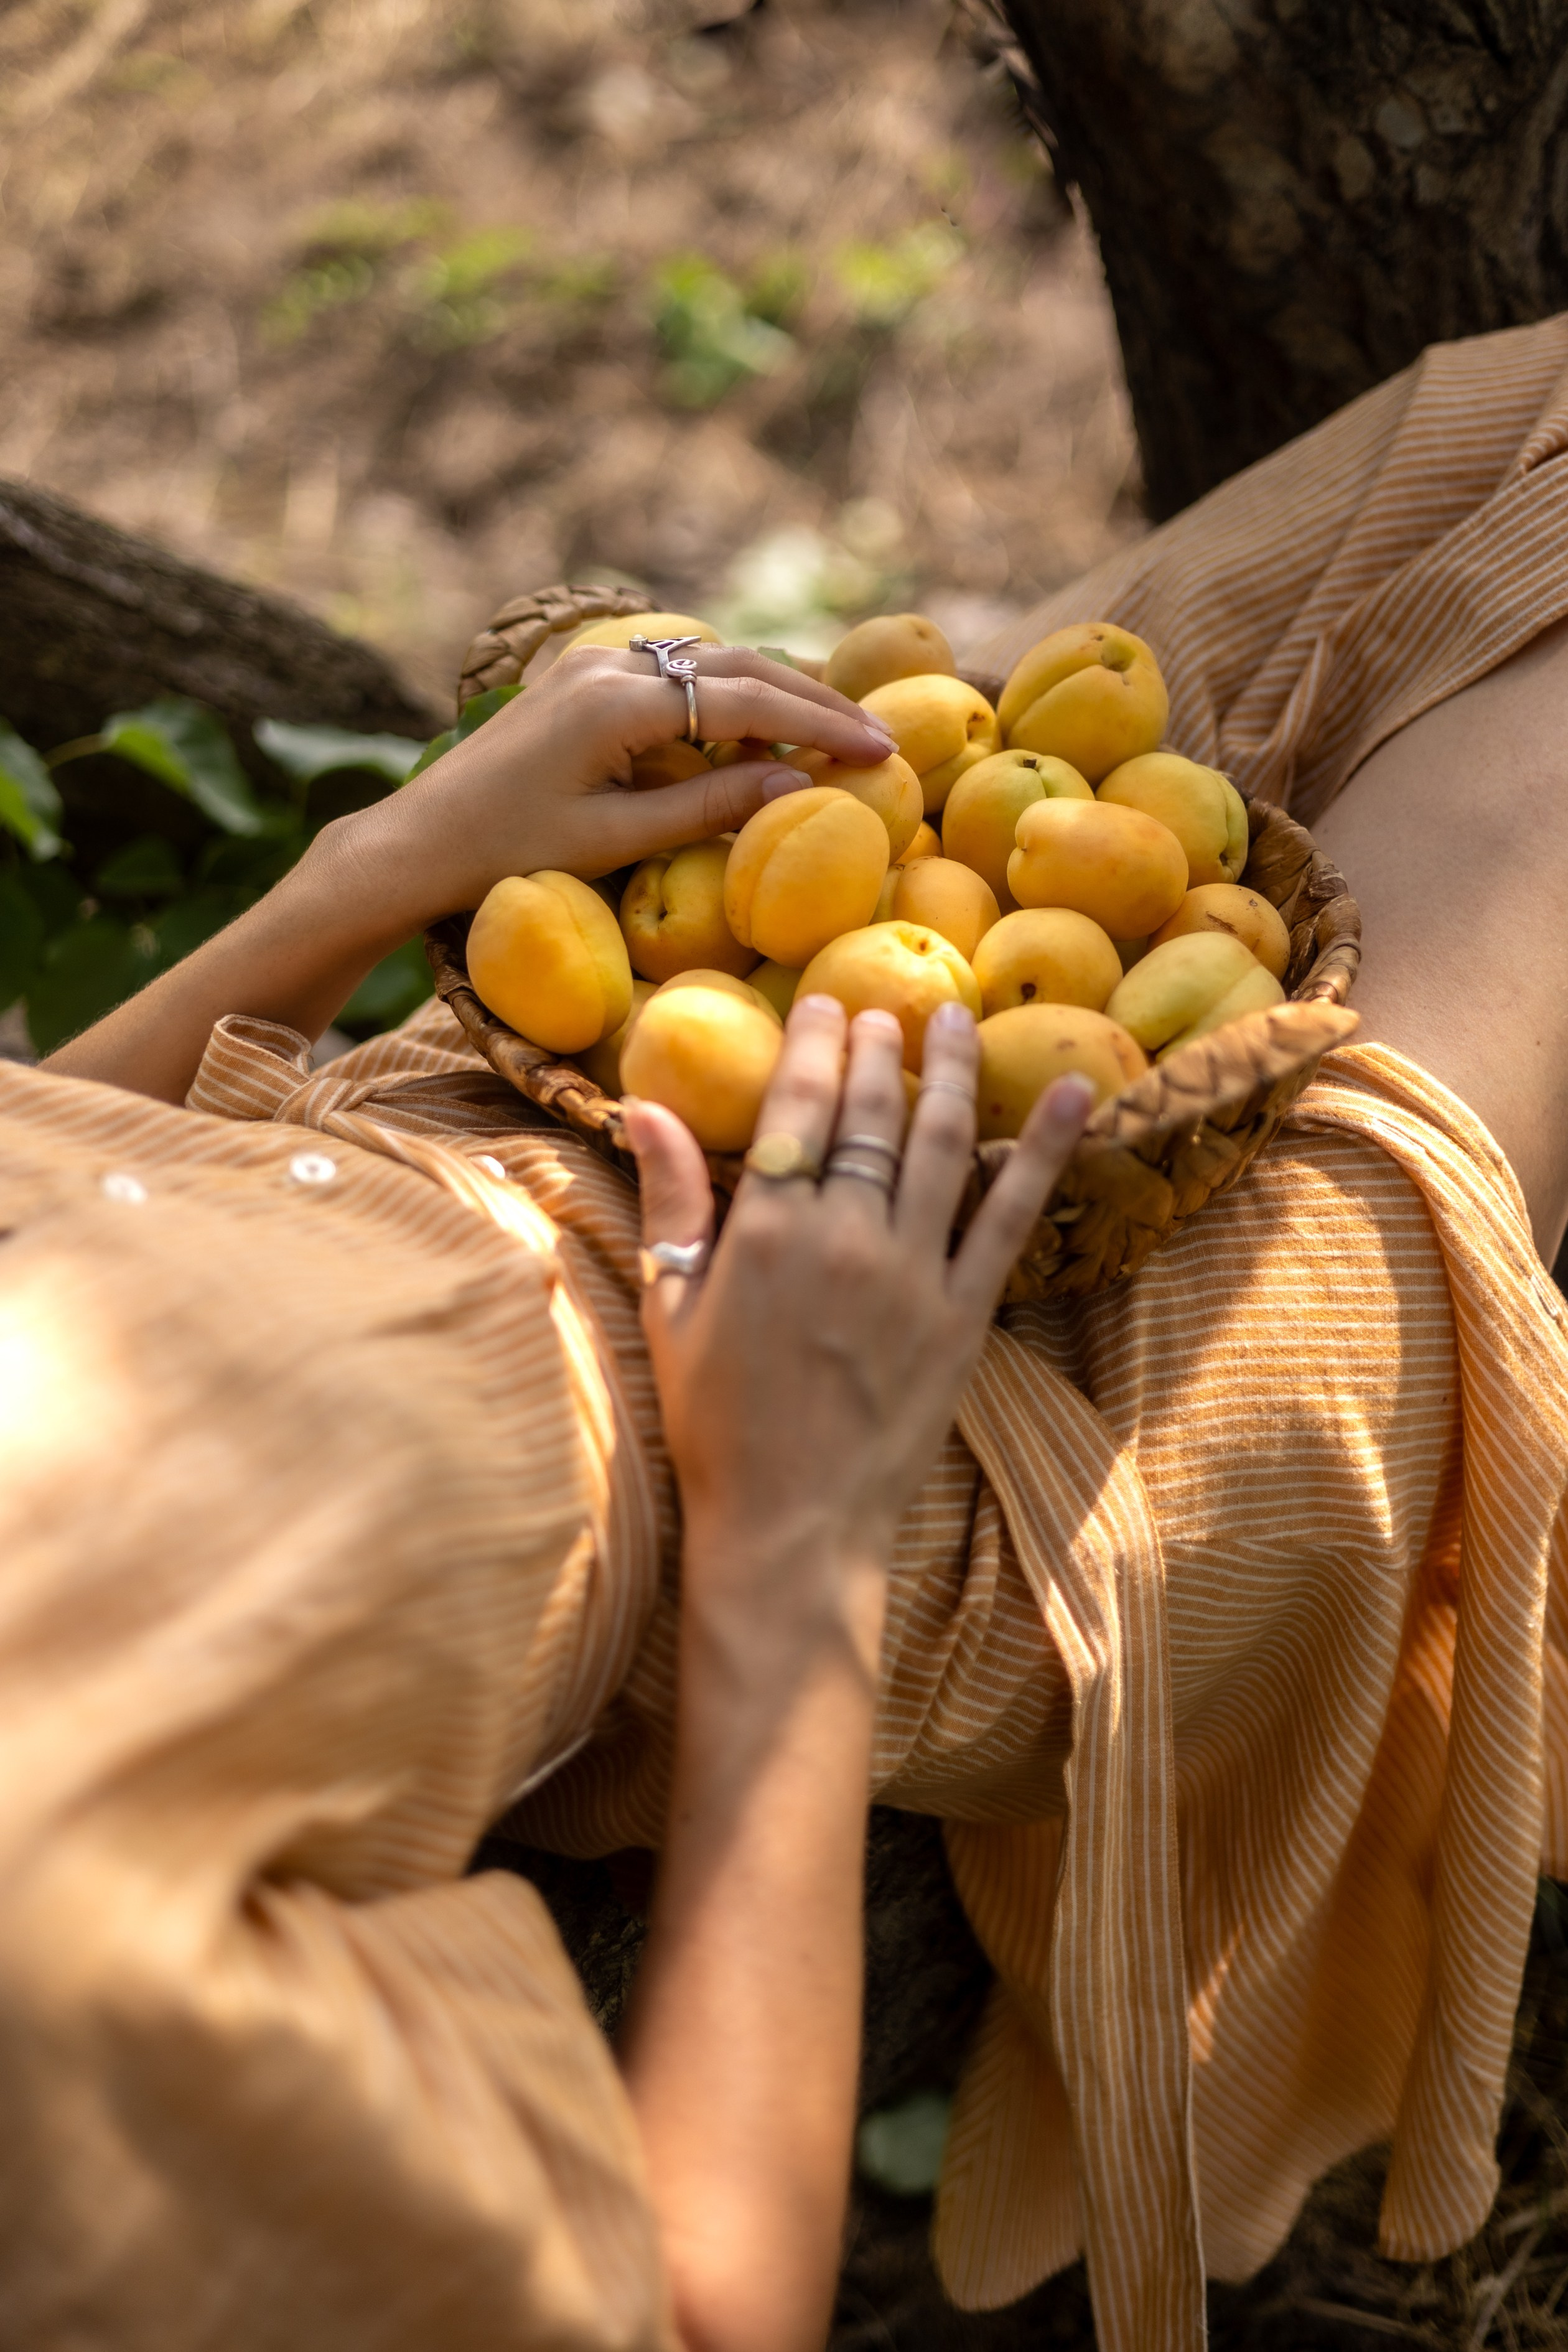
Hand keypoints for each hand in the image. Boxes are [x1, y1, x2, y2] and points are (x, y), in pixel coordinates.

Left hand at [339, 642, 897, 932]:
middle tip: (876, 736)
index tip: (881, 749)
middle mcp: (608, 665)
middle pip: (738, 665)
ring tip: (830, 733)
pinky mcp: (578, 681)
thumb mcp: (616, 838)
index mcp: (618, 701)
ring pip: (707, 662)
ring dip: (772, 693)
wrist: (414, 843)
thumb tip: (801, 784)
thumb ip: (709, 806)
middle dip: (812, 699)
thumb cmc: (507, 855)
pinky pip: (671, 673)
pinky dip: (724, 695)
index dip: (822, 724)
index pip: (748, 700)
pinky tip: (754, 729)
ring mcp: (590, 666)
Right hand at [622, 996, 1092, 1649]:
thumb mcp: (671, 1306)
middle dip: (879, 1047)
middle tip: (888, 1004)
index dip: (814, 1044)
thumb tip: (645, 1105)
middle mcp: (844, 1237)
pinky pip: (1012, 1216)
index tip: (825, 1002)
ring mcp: (911, 1274)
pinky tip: (1080, 1091)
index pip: (798, 1106)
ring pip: (942, 1143)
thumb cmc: (716, 1422)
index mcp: (765, 1230)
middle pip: (872, 1113)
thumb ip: (668, 1200)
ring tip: (959, 1016)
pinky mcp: (964, 1314)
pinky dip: (1047, 1150)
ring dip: (954, 1070)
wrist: (789, 1524)